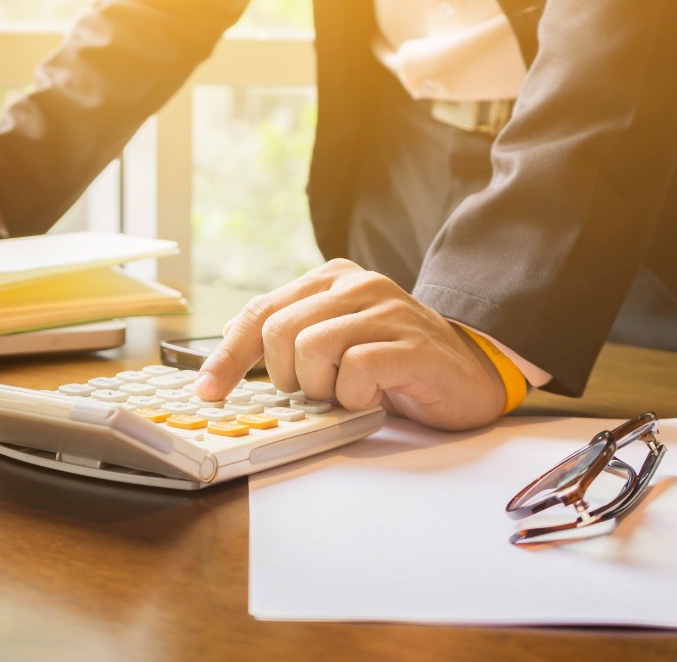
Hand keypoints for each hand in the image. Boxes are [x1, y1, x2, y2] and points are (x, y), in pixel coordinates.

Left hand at [193, 259, 505, 429]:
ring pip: (311, 350)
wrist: (469, 374)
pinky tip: (375, 395)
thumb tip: (227, 343)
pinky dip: (355, 397)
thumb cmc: (393, 361)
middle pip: (279, 332)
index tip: (207, 391)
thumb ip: (288, 333)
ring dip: (323, 387)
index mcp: (331, 278)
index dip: (227, 356)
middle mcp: (358, 284)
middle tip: (317, 389)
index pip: (260, 312)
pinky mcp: (412, 344)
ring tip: (351, 390)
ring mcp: (388, 310)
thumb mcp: (334, 338)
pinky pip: (355, 372)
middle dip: (286, 376)